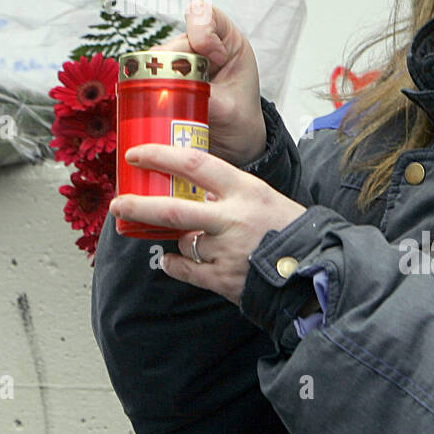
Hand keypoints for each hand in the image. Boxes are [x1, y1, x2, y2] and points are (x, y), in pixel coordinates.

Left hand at [110, 143, 306, 304]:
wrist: (314, 267)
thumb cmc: (288, 227)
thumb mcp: (261, 196)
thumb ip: (228, 192)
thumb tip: (194, 188)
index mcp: (244, 189)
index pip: (193, 164)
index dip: (159, 156)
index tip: (137, 154)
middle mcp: (231, 218)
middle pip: (172, 208)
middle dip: (138, 204)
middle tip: (118, 202)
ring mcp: (225, 250)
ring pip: (182, 241)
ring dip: (176, 239)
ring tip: (177, 237)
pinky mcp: (222, 279)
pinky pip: (185, 269)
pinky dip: (173, 264)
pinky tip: (168, 261)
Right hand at [154, 0, 266, 165]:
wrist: (234, 144)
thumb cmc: (241, 121)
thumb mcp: (231, 110)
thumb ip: (206, 97)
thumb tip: (175, 93)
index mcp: (226, 42)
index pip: (205, 15)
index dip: (203, 32)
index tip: (215, 59)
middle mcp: (201, 47)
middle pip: (176, 40)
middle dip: (175, 63)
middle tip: (182, 89)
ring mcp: (179, 62)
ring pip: (157, 57)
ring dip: (159, 77)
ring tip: (172, 101)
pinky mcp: (164, 78)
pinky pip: (146, 74)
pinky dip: (148, 87)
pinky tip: (155, 102)